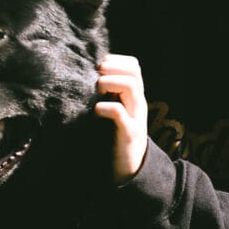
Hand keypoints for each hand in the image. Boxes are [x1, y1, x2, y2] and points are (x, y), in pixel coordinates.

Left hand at [95, 55, 147, 183]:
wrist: (130, 169)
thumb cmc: (117, 137)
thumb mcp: (116, 111)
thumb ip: (109, 95)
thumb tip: (90, 77)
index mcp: (134, 96)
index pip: (134, 66)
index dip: (117, 60)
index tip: (101, 66)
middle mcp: (138, 103)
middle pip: (134, 72)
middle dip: (113, 67)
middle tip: (97, 73)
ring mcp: (136, 117)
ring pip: (131, 87)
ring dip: (111, 82)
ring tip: (98, 89)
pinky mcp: (129, 133)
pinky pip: (120, 113)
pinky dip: (105, 108)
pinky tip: (96, 111)